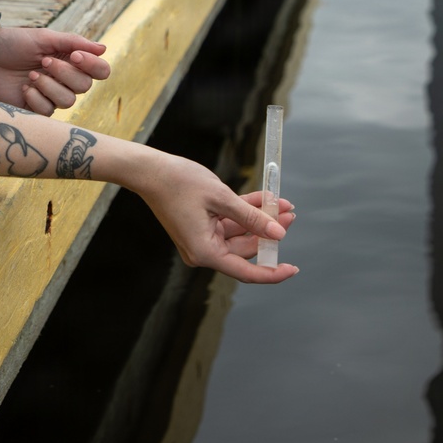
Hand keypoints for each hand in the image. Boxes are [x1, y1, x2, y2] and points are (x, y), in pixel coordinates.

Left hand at [0, 27, 109, 113]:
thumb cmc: (10, 44)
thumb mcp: (42, 38)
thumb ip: (72, 42)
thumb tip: (104, 48)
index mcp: (70, 60)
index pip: (100, 70)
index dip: (93, 65)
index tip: (75, 55)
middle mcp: (64, 79)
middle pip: (85, 86)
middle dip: (64, 73)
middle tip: (43, 61)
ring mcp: (50, 95)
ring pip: (68, 101)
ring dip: (49, 85)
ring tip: (30, 75)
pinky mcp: (36, 110)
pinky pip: (48, 110)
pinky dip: (36, 97)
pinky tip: (23, 88)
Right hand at [133, 150, 297, 283]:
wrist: (149, 170)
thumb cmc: (179, 182)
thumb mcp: (221, 198)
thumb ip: (251, 218)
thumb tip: (277, 234)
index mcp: (205, 252)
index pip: (246, 272)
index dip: (272, 272)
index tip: (293, 268)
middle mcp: (203, 250)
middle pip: (245, 249)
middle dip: (269, 232)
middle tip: (289, 215)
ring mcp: (201, 238)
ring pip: (239, 233)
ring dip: (259, 218)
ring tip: (280, 203)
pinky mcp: (200, 226)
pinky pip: (229, 222)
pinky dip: (245, 212)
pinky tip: (264, 199)